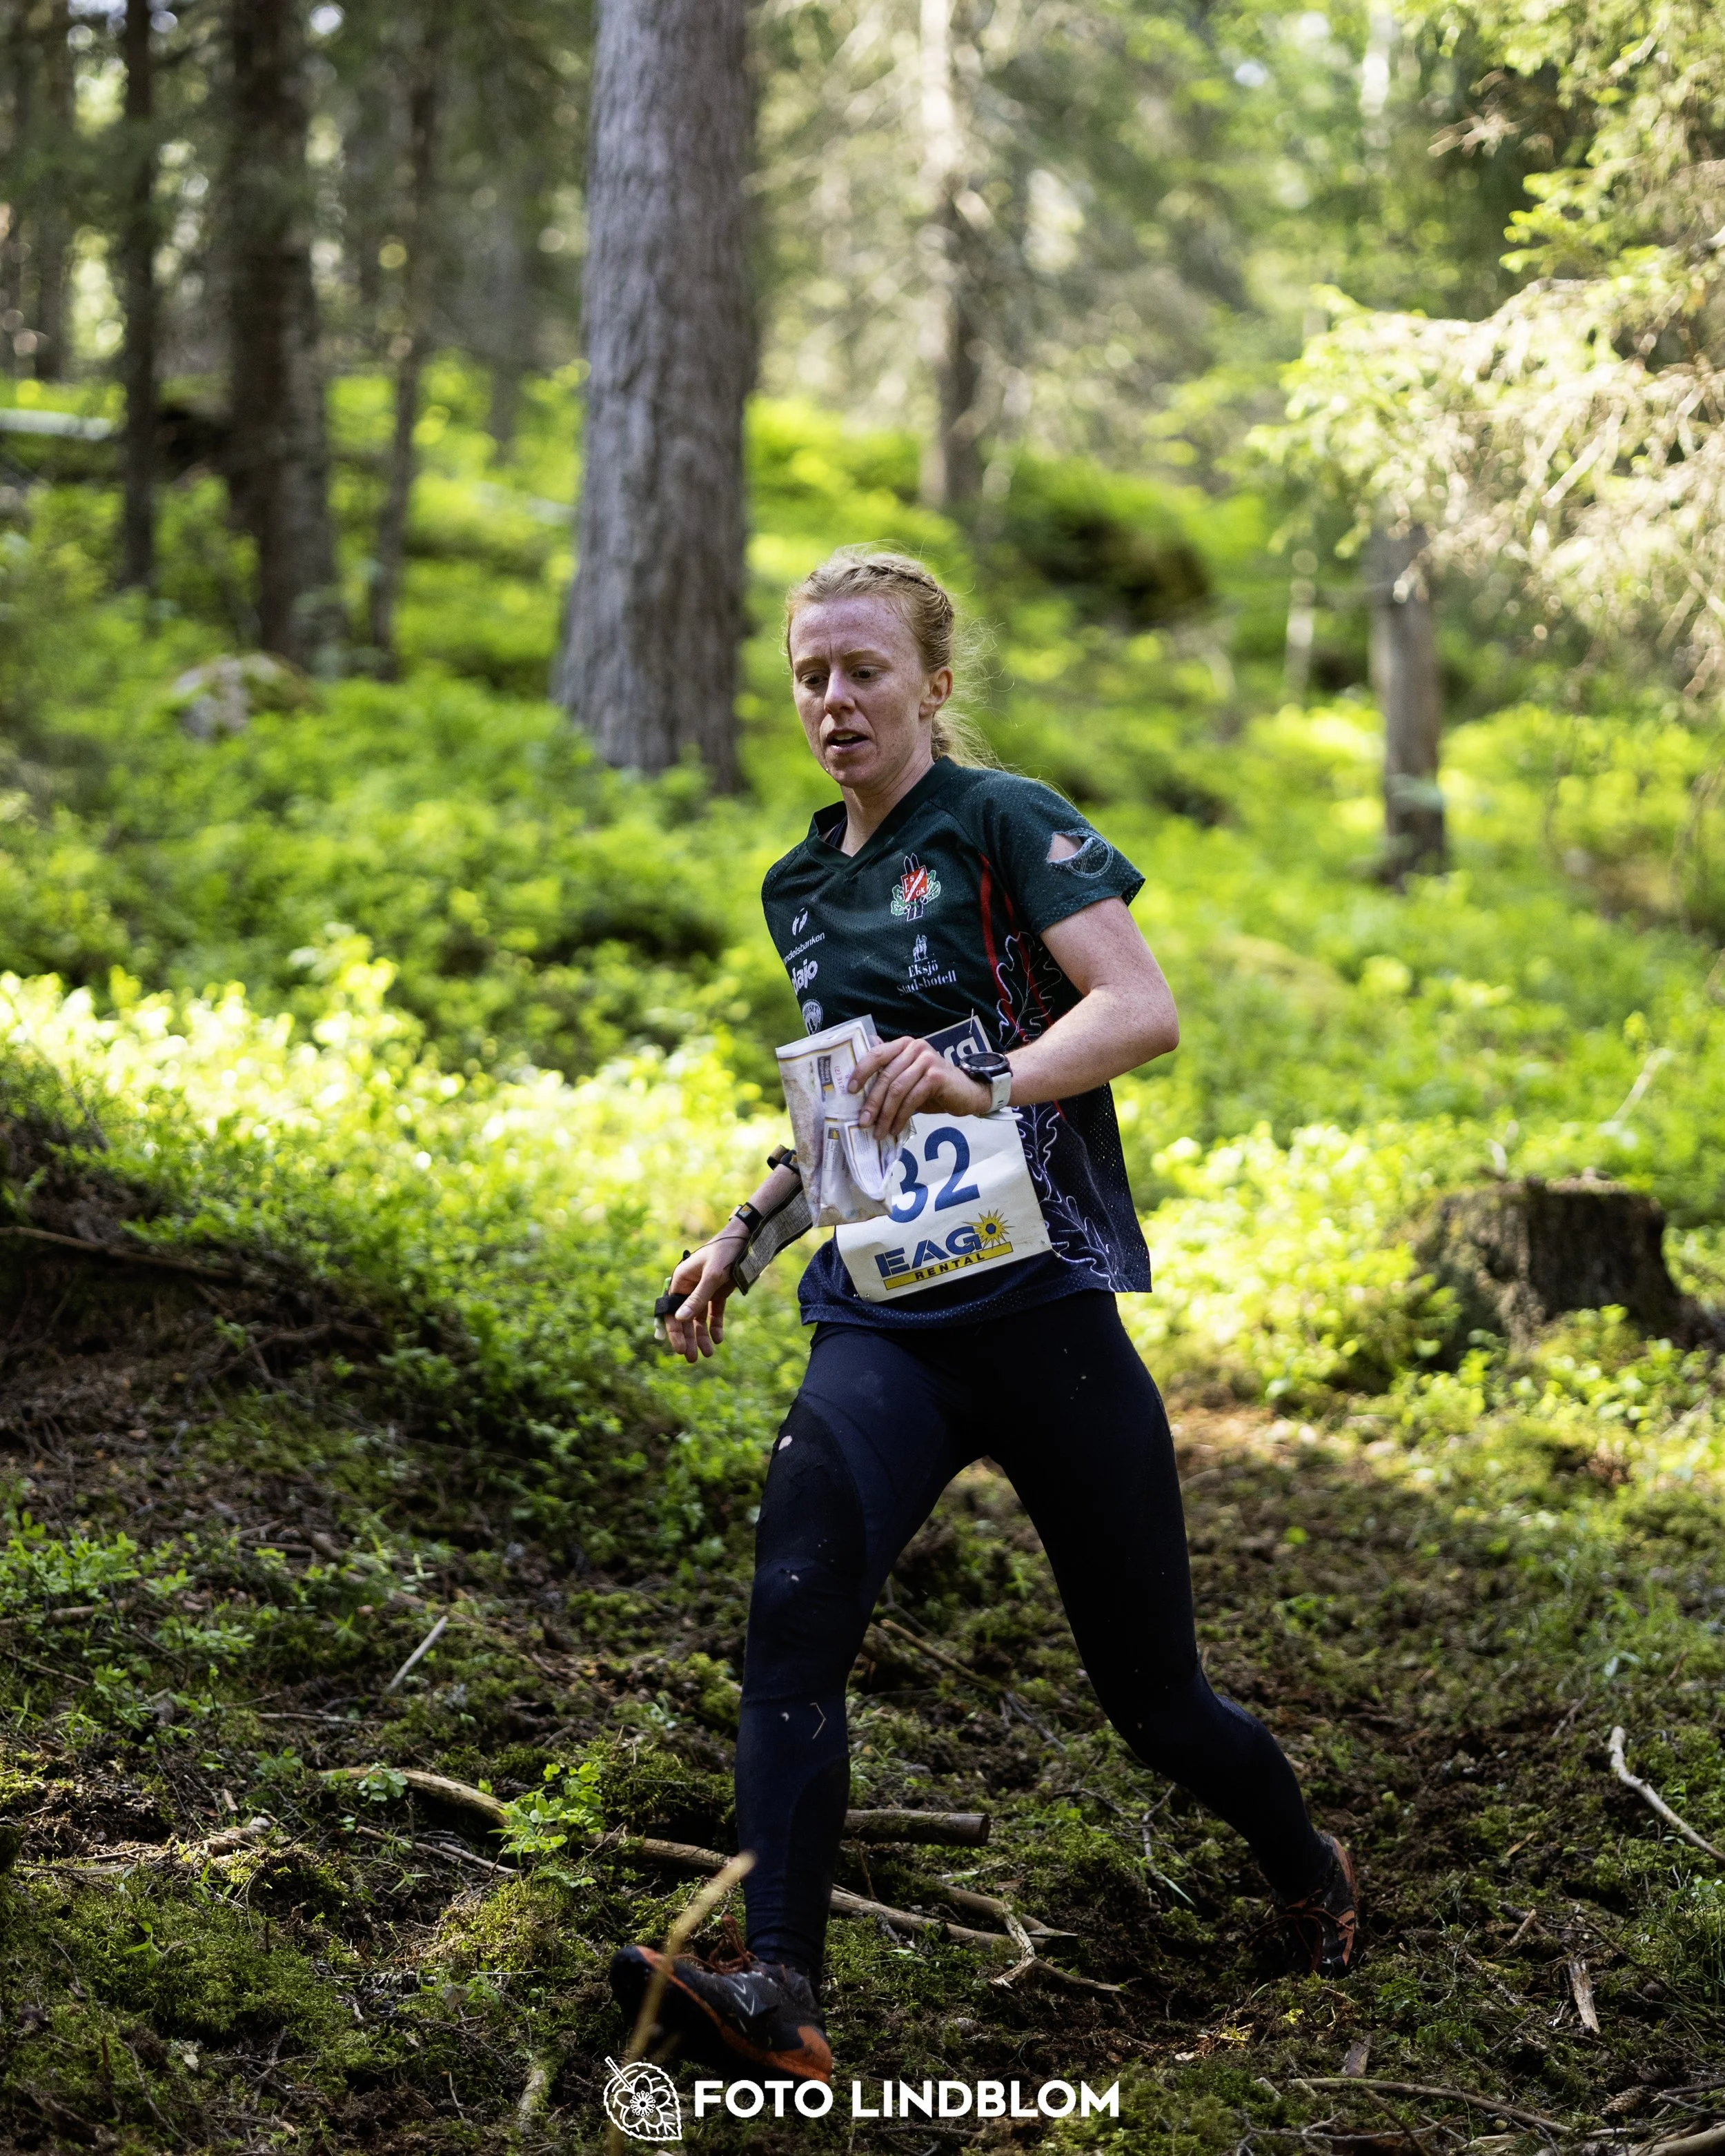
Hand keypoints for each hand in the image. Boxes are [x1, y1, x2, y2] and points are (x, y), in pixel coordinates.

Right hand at [663, 1225, 746, 1362]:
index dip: (674, 1331)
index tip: (680, 1349)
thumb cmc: (726, 1253)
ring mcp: (704, 1289)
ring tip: (708, 1353)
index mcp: (681, 1280)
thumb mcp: (712, 1276)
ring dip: (702, 1336)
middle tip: (692, 1359)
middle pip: (685, 1318)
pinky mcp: (718, 1291)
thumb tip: (680, 1319)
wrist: (747, 1239)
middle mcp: (689, 1286)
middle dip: (688, 1338)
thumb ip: (697, 1298)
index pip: (672, 1310)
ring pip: (699, 1318)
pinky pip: (713, 1312)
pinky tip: (719, 1339)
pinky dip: (715, 1325)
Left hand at [848, 1036, 992, 1142]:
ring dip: (885, 1114)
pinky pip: (912, 1099)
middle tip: (863, 1123)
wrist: (967, 1092)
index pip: (877, 1054)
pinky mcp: (936, 1077)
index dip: (861, 1071)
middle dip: (872, 1102)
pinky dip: (901, 1117)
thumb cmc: (933, 1087)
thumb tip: (855, 1085)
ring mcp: (927, 1060)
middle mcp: (915, 1048)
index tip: (849, 1090)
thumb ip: (888, 1074)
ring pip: (897, 1089)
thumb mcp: (907, 1078)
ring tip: (878, 1131)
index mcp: (904, 1045)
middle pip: (886, 1076)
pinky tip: (895, 1129)